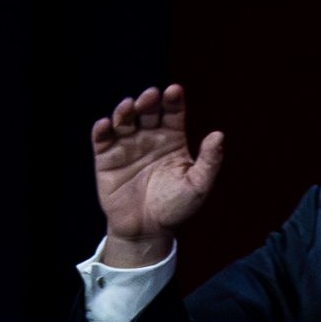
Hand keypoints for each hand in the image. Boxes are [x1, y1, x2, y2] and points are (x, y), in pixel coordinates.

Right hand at [91, 83, 224, 267]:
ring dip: (125, 110)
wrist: (146, 231)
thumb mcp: (197, 186)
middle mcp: (149, 137)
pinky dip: (101, 130)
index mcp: (172, 139)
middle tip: (150, 97)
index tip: (174, 91)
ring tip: (129, 107)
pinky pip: (102, 139)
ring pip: (124, 119)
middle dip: (148, 100)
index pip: (173, 112)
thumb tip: (218, 135)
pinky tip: (106, 125)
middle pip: (148, 110)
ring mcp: (126, 145)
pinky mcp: (106, 158)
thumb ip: (209, 161)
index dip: (173, 100)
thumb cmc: (175, 208)